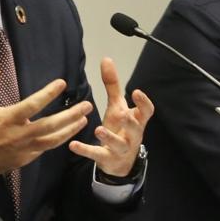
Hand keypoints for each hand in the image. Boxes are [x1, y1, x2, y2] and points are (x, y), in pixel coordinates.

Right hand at [0, 57, 93, 179]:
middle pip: (51, 124)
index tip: (62, 84)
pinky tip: (69, 133)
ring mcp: (25, 148)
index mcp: (9, 118)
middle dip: (71, 115)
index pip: (33, 104)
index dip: (49, 93)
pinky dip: (60, 140)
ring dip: (71, 129)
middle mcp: (20, 134)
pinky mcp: (27, 158)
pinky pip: (47, 148)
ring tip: (84, 119)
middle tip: (87, 105)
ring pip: (54, 139)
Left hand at [69, 57, 154, 176]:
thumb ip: (113, 85)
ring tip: (98, 130)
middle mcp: (132, 135)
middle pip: (135, 129)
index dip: (143, 103)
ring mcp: (120, 149)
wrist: (120, 161)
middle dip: (130, 122)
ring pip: (118, 144)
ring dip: (109, 137)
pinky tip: (73, 145)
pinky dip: (85, 150)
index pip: (146, 112)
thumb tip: (106, 59)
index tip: (136, 92)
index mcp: (137, 121)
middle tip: (123, 114)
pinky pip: (96, 154)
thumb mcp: (117, 107)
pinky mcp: (107, 158)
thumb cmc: (121, 129)